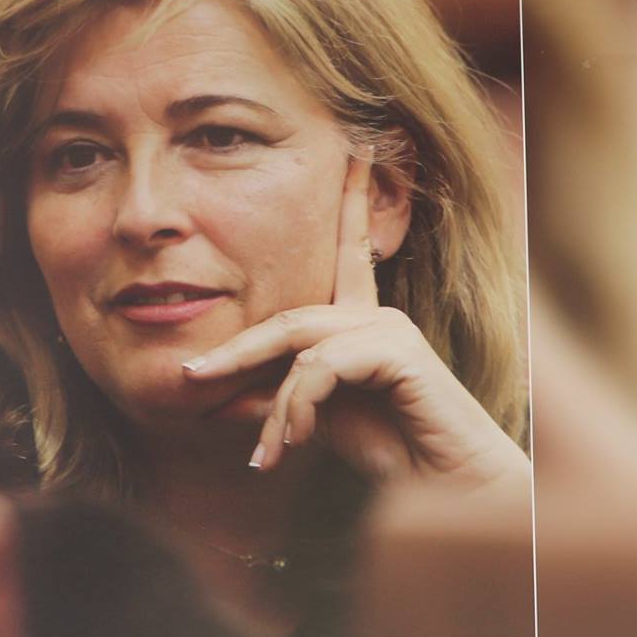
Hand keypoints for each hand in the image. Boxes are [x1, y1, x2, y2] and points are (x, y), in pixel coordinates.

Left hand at [182, 156, 527, 489]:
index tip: (352, 147)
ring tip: (270, 452)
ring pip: (301, 347)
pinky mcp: (399, 351)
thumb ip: (278, 399)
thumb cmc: (393, 452)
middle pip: (290, 316)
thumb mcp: (320, 420)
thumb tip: (219, 396)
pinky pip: (323, 366)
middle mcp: (377, 316)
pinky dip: (300, 404)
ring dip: (277, 404)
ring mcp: (389, 329)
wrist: (445, 489)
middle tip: (190, 375)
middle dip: (237, 349)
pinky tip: (300, 440)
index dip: (348, 199)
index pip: (346, 252)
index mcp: (361, 323)